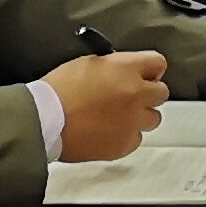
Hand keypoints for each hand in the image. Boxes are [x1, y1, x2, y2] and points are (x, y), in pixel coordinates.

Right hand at [44, 49, 169, 160]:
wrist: (44, 120)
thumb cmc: (58, 89)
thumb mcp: (88, 63)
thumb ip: (114, 66)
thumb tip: (125, 71)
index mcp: (127, 69)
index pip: (158, 63)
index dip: (150, 69)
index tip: (145, 74)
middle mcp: (136, 94)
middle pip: (161, 93)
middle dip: (147, 94)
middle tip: (131, 97)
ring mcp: (132, 121)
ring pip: (152, 119)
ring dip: (139, 116)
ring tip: (117, 117)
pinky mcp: (124, 144)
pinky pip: (135, 139)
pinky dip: (125, 136)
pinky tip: (108, 132)